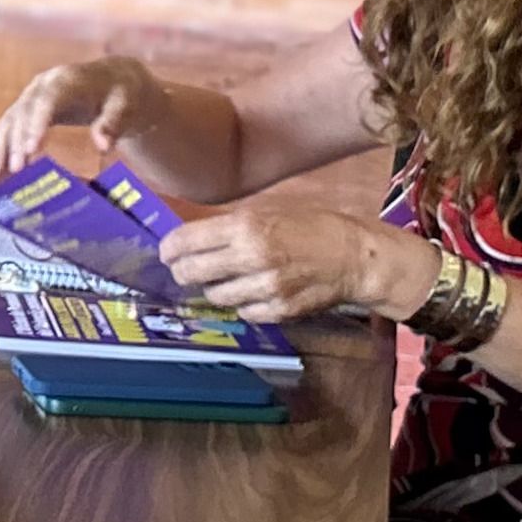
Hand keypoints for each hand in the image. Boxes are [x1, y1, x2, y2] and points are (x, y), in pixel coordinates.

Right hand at [0, 56, 169, 176]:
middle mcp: (43, 84)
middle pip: (24, 112)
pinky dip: (1, 146)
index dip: (36, 123)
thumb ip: (112, 124)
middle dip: (18, 140)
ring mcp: (33, 95)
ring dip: (2, 146)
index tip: (32, 149)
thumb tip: (102, 147)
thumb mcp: (124, 106)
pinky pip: (10, 126)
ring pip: (10, 119)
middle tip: (17, 169)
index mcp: (66, 80)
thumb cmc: (121, 94)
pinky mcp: (29, 107)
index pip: (46, 100)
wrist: (113, 79)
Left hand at [159, 205, 422, 322]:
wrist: (354, 257)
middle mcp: (252, 257)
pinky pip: (243, 312)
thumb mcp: (269, 209)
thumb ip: (231, 223)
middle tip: (184, 269)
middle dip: (182, 271)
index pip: (187, 241)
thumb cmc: (312, 225)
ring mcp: (265, 288)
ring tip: (223, 278)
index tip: (167, 251)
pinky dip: (241, 303)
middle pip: (192, 273)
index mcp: (246, 226)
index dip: (170, 248)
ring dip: (213, 288)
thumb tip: (193, 232)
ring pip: (215, 296)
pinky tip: (249, 292)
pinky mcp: (279, 311)